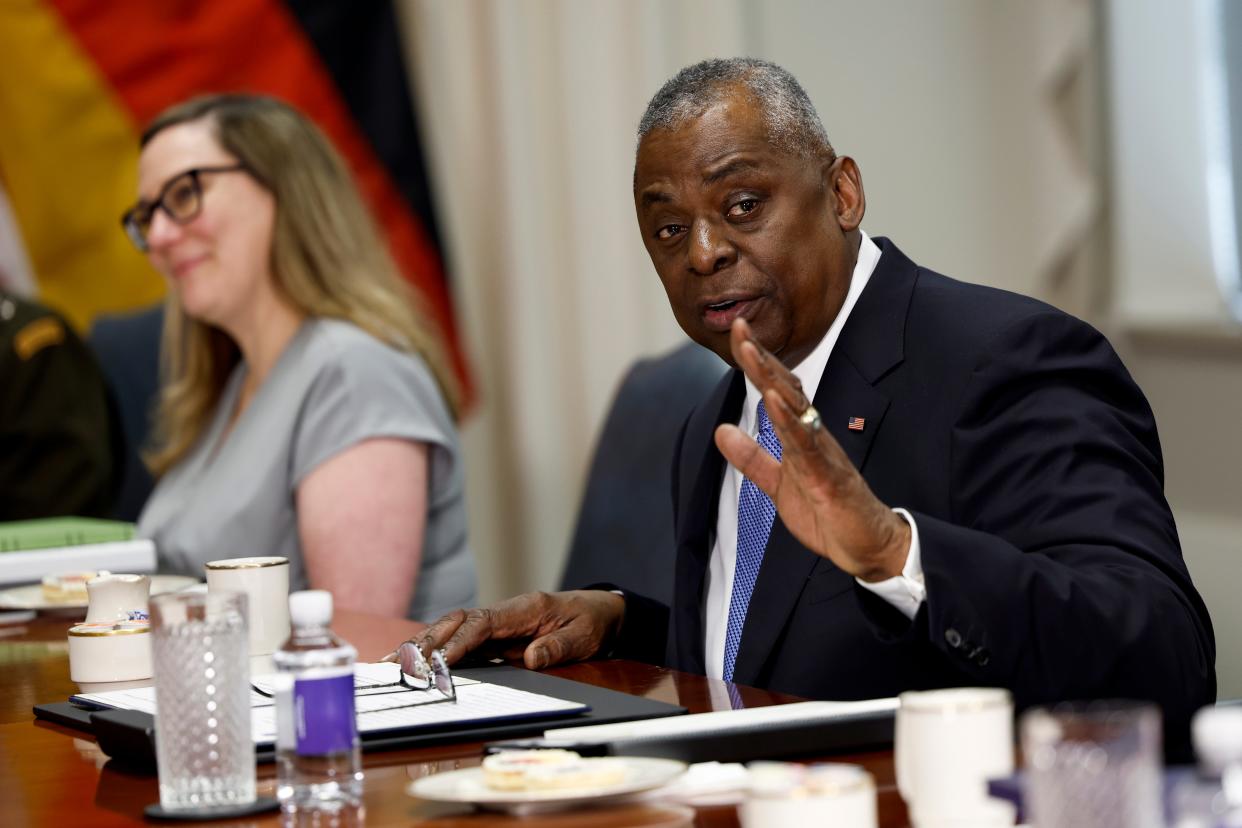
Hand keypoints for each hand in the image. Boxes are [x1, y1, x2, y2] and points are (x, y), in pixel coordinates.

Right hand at [382, 590, 625, 671]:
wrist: (599, 612)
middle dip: (428, 641)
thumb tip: (533, 658)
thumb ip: (558, 646)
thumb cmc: (590, 622)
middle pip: (457, 621)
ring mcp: (497, 622)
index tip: (440, 661)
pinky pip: (461, 640)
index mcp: (524, 609)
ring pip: (452, 629)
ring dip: (424, 645)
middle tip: (399, 663)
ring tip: (392, 663)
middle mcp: (504, 612)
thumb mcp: (583, 636)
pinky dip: (436, 650)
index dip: (459, 641)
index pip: (482, 622)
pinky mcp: (495, 635)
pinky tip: (414, 664)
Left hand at [714, 318, 910, 581]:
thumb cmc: (827, 512)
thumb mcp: (777, 483)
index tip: (737, 332)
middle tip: (739, 324)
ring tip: (750, 351)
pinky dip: (791, 421)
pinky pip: (808, 444)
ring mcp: (822, 451)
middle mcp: (813, 434)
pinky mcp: (829, 474)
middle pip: (784, 387)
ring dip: (771, 378)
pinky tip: (775, 402)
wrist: (865, 546)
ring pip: (795, 407)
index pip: (775, 389)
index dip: (756, 361)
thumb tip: (721, 430)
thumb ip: (752, 458)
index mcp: (800, 434)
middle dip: (761, 355)